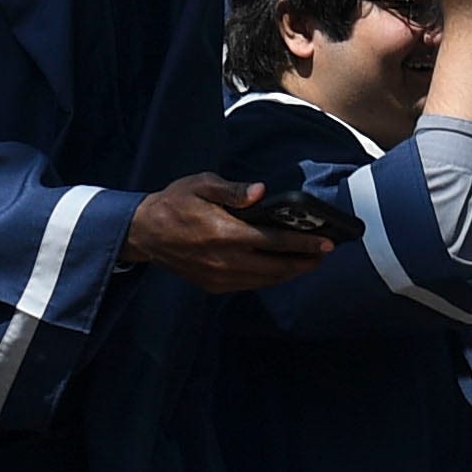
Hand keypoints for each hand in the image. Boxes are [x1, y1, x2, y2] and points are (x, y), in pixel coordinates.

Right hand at [124, 175, 333, 290]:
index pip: (274, 241)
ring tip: (309, 262)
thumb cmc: (176, 202)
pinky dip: (269, 278)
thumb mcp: (202, 184)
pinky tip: (280, 268)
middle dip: (305, 262)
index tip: (327, 243)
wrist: (144, 233)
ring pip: (265, 280)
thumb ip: (233, 190)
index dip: (303, 243)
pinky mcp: (213, 286)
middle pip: (276, 267)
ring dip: (290, 272)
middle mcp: (224, 260)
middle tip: (325, 253)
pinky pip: (250, 285)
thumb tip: (261, 192)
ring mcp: (219, 277)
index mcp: (224, 233)